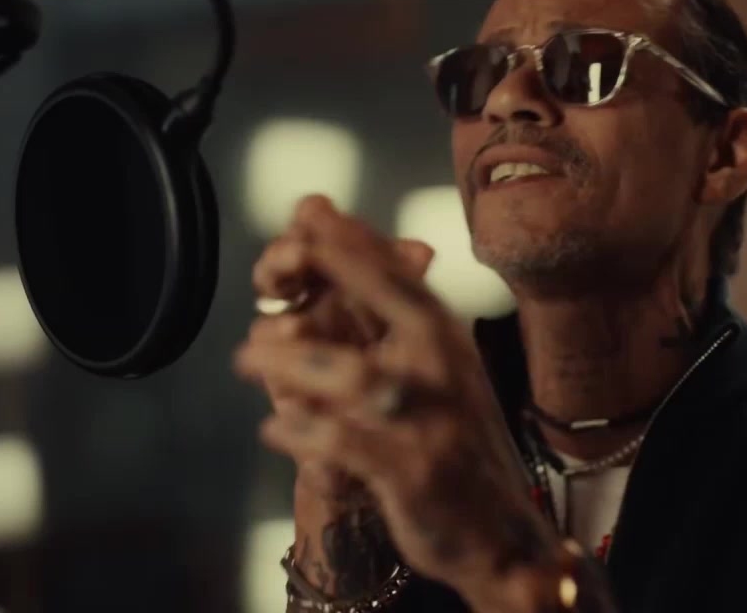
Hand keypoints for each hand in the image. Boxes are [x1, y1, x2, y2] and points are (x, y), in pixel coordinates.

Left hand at [235, 196, 559, 608]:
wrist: (501, 536)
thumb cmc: (456, 445)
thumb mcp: (442, 374)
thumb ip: (408, 319)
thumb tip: (389, 252)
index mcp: (447, 338)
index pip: (402, 273)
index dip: (356, 239)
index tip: (311, 210)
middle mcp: (444, 367)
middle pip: (388, 299)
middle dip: (333, 271)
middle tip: (276, 268)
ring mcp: (430, 419)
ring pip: (354, 372)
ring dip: (291, 360)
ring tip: (246, 357)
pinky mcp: (411, 471)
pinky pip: (343, 441)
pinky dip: (301, 431)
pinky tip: (273, 425)